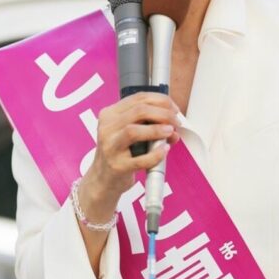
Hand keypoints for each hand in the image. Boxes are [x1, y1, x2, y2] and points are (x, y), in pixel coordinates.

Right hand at [87, 92, 180, 206]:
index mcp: (109, 114)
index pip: (138, 98)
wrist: (103, 180)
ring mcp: (110, 147)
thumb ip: (149, 125)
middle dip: (163, 113)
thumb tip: (173, 125)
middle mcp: (107, 128)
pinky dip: (156, 155)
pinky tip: (164, 151)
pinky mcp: (117, 166)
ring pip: (134, 131)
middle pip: (139, 110)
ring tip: (170, 132)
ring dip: (157, 130)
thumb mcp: (129, 134)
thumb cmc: (119, 154)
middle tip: (176, 122)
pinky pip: (139, 160)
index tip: (174, 109)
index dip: (161, 100)